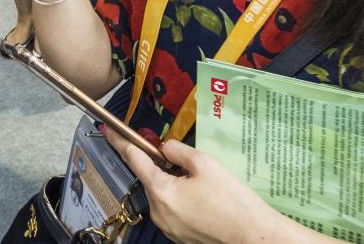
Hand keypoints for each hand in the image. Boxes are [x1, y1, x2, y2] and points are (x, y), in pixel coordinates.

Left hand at [106, 131, 277, 243]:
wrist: (255, 237)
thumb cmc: (233, 200)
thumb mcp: (205, 163)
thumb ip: (177, 150)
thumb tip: (163, 148)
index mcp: (161, 191)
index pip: (134, 159)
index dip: (120, 141)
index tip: (107, 130)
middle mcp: (158, 212)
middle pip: (151, 178)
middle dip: (163, 166)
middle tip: (190, 164)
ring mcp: (167, 227)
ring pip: (163, 194)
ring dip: (174, 184)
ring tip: (204, 186)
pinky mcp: (178, 236)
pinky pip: (172, 209)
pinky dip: (181, 199)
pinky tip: (204, 200)